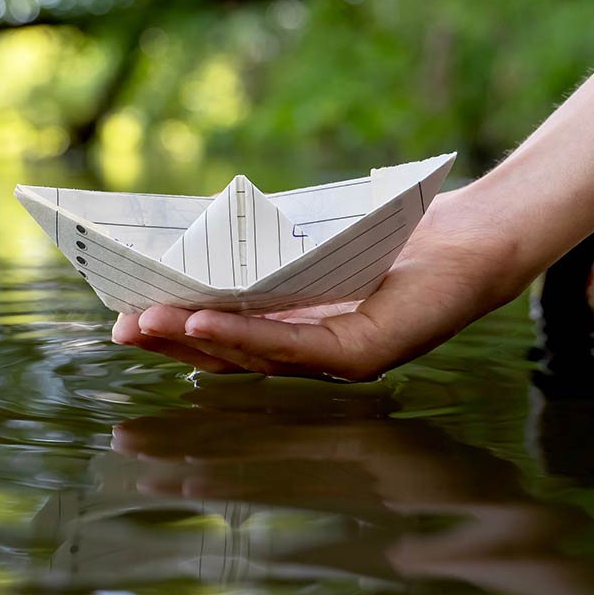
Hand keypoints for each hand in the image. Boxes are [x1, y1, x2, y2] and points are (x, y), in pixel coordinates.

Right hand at [111, 187, 532, 379]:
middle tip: (117, 329)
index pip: (225, 339)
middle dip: (168, 342)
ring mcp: (337, 361)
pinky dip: (244, 334)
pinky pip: (293, 346)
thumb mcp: (315, 241)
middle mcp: (313, 356)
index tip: (125, 314)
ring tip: (145, 319)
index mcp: (297, 331)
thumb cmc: (395, 233)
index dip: (174, 331)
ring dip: (194, 338)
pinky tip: (203, 317)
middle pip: (227, 356)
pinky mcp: (364, 355)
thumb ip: (265, 255)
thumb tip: (194, 238)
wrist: (476, 235)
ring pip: (251, 356)